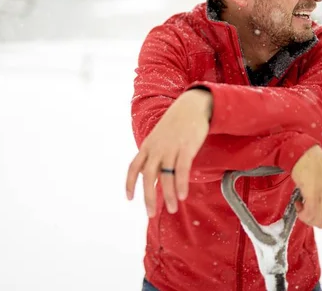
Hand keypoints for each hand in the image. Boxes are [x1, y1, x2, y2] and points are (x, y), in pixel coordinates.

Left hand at [126, 89, 211, 217]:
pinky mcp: (186, 147)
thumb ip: (156, 158)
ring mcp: (171, 148)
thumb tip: (155, 180)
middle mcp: (157, 149)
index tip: (129, 198)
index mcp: (148, 146)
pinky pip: (182, 169)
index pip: (134, 167)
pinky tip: (182, 195)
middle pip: (148, 176)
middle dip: (148, 197)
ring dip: (168, 195)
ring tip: (173, 208)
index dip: (129, 183)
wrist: (192, 106)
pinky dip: (181, 183)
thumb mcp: (160, 139)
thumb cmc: (176, 125)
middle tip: (151, 214)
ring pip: (165, 176)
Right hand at [291, 145, 321, 228]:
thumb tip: (320, 214)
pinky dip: (301, 213)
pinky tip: (299, 203)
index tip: (318, 215)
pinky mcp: (314, 193)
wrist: (305, 154)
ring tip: (301, 205)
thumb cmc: (313, 166)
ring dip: (305, 217)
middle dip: (313, 221)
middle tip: (306, 211)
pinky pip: (309, 214)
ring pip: (317, 221)